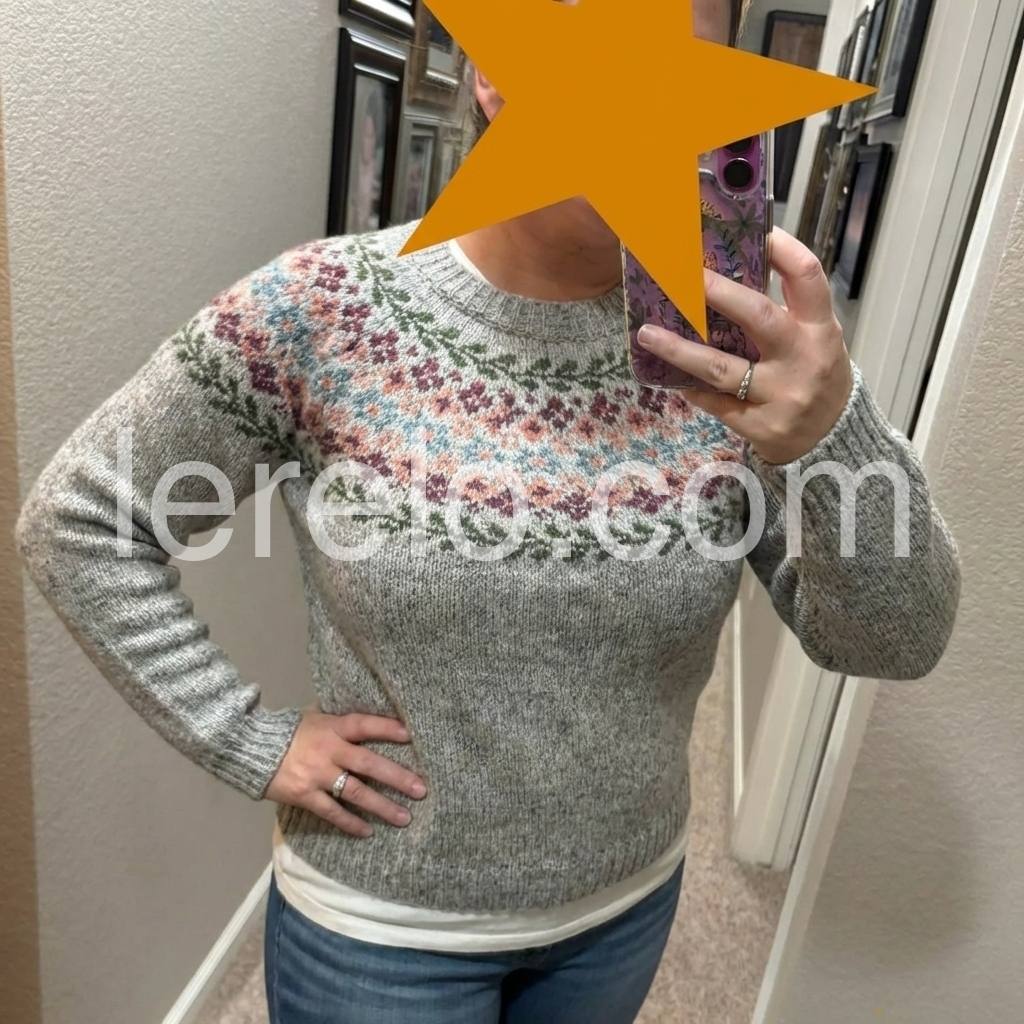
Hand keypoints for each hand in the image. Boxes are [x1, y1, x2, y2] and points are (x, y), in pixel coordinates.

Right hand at [265, 707, 426, 837]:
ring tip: (404, 817)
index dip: (387, 728)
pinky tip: (368, 832)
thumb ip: (339, 721)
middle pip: (368, 763)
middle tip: (421, 789)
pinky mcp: (306, 796)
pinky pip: (333, 812)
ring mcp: (317, 775)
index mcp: (332, 727)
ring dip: (382, 806)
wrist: (252, 749)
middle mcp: (329, 750)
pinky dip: (351, 823)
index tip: (411, 735)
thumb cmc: (290, 731)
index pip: (364, 725)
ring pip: (356, 792)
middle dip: (397, 777)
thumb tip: (368, 717)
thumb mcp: (315, 717)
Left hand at [636, 228, 853, 464]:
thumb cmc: (814, 377)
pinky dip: (693, 389)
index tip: (751, 228)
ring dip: (679, 349)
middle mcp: (805, 358)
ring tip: (647, 334)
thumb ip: (785, 311)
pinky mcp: (762, 426)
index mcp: (820, 329)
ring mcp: (783, 395)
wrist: (832, 442)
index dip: (780, 247)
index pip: (806, 276)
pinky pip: (716, 403)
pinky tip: (672, 378)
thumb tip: (727, 271)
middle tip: (684, 276)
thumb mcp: (815, 340)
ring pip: (721, 367)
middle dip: (718, 293)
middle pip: (759, 316)